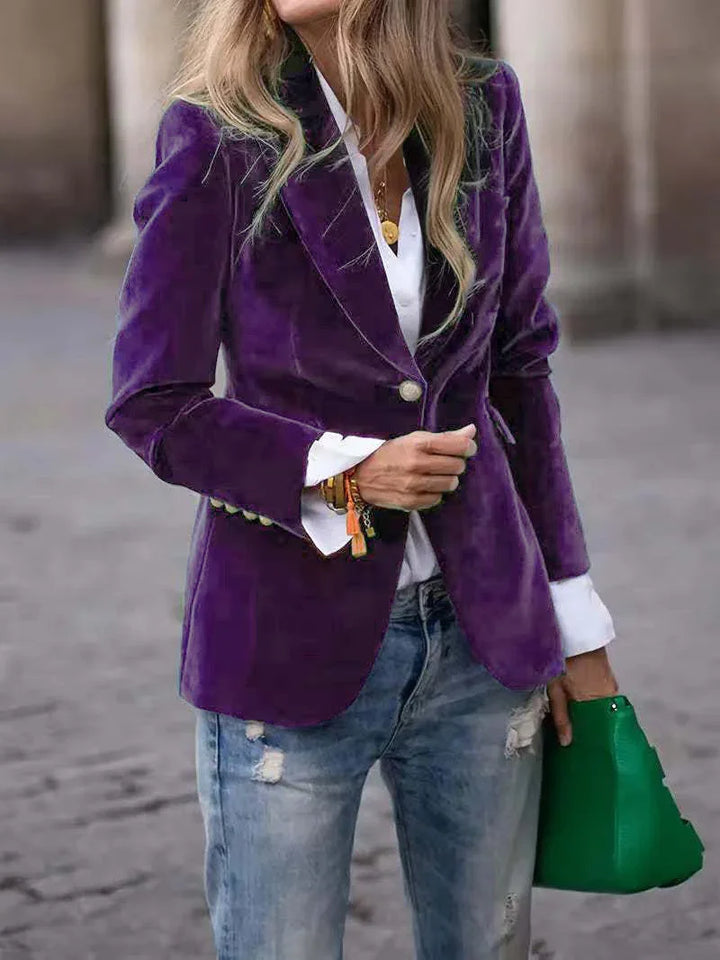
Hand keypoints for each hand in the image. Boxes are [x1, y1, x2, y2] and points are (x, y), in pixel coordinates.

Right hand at [353, 424, 476, 511]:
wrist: (360, 476)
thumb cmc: (390, 454)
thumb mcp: (413, 439)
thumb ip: (444, 437)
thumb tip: (472, 431)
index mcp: (418, 444)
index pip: (458, 445)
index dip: (468, 447)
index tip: (467, 448)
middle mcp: (417, 464)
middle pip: (457, 466)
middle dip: (456, 463)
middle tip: (446, 462)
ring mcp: (414, 485)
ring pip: (450, 484)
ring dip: (447, 479)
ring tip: (436, 475)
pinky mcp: (410, 502)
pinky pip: (437, 499)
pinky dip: (434, 493)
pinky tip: (425, 486)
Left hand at [547, 647, 618, 746]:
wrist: (575, 632)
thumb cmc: (563, 662)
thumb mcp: (556, 690)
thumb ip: (561, 716)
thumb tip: (567, 743)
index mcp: (598, 702)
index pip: (600, 727)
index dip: (591, 737)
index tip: (585, 748)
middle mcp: (610, 695)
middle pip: (602, 717)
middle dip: (591, 726)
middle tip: (580, 737)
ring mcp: (612, 684)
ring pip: (603, 706)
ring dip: (593, 712)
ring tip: (580, 723)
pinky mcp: (609, 675)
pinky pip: (604, 695)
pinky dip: (595, 701)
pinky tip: (585, 705)